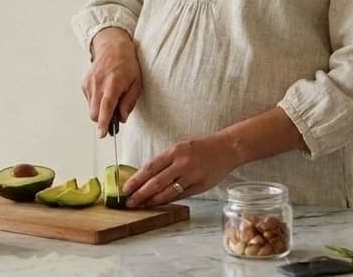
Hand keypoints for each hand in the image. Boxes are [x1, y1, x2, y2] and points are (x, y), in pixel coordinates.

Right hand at [81, 27, 141, 137]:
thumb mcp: (136, 83)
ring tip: (111, 97)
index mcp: (113, 84)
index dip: (104, 123)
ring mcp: (89, 84)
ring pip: (91, 109)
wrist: (113, 47)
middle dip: (103, 119)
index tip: (102, 134)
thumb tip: (121, 118)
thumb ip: (129, 102)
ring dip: (100, 110)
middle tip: (115, 113)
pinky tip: (104, 91)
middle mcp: (98, 84)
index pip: (106, 107)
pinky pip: (89, 101)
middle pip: (95, 113)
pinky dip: (96, 101)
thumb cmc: (127, 65)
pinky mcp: (84, 84)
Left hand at [121, 134, 239, 208]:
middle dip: (140, 194)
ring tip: (141, 206)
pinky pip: (180, 196)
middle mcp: (182, 163)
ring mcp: (192, 176)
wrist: (227, 149)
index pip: (150, 167)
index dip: (136, 180)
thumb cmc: (202, 147)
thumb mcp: (181, 146)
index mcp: (175, 151)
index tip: (125, 188)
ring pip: (167, 192)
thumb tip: (147, 176)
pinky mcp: (200, 186)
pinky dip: (168, 201)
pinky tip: (159, 204)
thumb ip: (166, 160)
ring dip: (152, 200)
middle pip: (156, 182)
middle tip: (129, 202)